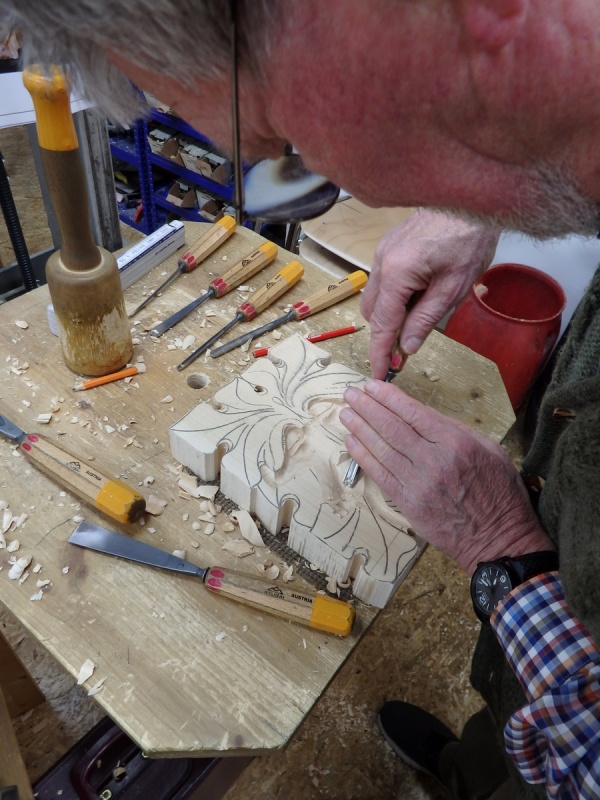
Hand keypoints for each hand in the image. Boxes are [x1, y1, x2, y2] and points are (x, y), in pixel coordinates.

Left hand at [340, 381, 554, 573]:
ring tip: (346, 414)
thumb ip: (456, 431)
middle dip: (368, 407)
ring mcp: (419, 483)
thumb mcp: (490, 451)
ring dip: (360, 429)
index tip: (372, 386)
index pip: (414, 413)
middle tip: (351, 394)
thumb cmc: (498, 493)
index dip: (389, 398)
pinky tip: (352, 442)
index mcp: (456, 443)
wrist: (498, 539)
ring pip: (382, 449)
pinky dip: (364, 456)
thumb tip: (424, 416)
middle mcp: (435, 460)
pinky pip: (380, 475)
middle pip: (393, 428)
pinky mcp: (409, 503)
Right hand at [362, 209, 499, 378]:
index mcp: (396, 274)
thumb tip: (406, 348)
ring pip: (376, 297)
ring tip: (419, 317)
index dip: (380, 352)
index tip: (379, 373)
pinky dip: (394, 296)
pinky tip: (418, 294)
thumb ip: (425, 320)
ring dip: (391, 314)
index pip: (382, 324)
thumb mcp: (452, 289)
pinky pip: (383, 280)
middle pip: (372, 312)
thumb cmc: (467, 240)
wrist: (468, 201)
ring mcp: (382, 252)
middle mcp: (381, 263)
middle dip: (385, 333)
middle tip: (407, 349)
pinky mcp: (388, 246)